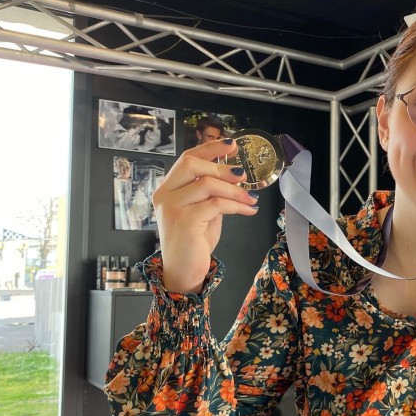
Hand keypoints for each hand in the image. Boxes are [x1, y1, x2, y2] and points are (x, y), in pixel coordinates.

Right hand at [152, 139, 257, 292]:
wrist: (184, 271)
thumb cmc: (194, 241)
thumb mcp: (203, 209)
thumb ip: (210, 191)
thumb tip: (234, 172)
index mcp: (167, 188)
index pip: (186, 158)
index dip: (209, 148)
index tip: (231, 144)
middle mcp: (165, 195)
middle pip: (192, 165)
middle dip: (222, 167)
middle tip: (243, 176)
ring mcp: (172, 208)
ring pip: (207, 184)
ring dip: (234, 190)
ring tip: (250, 199)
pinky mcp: (185, 222)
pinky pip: (216, 205)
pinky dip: (236, 206)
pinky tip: (248, 210)